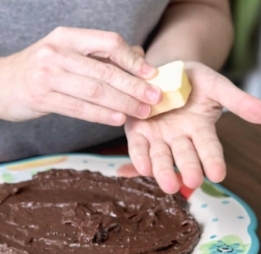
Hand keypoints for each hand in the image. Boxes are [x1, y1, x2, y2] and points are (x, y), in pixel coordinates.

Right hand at [0, 27, 161, 123]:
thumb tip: (139, 59)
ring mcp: (48, 75)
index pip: (109, 42)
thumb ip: (102, 56)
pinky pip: (79, 108)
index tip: (152, 75)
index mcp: (68, 37)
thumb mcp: (69, 53)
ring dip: (123, 103)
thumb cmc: (44, 68)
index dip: (133, 60)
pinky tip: (119, 119)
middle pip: (106, 70)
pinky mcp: (42, 98)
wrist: (3, 82)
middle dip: (135, 86)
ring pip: (95, 91)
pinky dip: (101, 115)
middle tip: (155, 98)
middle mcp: (58, 52)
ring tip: (143, 112)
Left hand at [124, 61, 260, 193]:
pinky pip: (138, 147)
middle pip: (185, 156)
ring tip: (168, 183)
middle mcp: (179, 138)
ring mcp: (158, 137)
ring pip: (161, 156)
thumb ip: (239, 102)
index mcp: (200, 129)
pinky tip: (141, 167)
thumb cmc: (192, 81)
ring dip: (163, 170)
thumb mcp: (216, 86)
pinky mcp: (138, 132)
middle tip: (192, 181)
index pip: (209, 147)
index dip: (213, 160)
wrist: (165, 72)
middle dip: (188, 168)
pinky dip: (139, 157)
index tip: (218, 174)